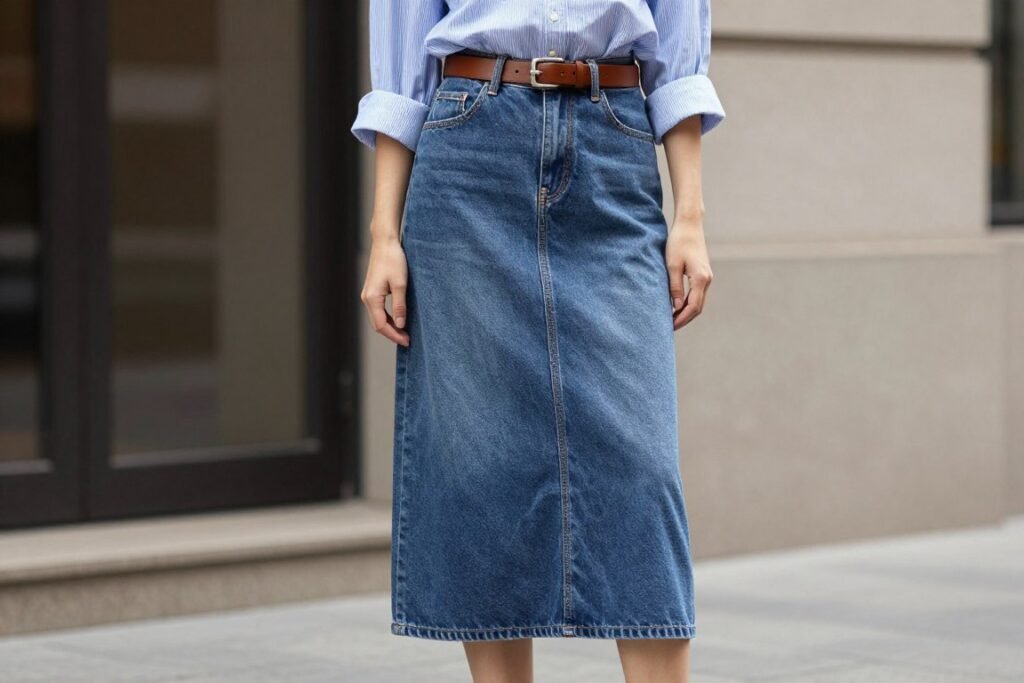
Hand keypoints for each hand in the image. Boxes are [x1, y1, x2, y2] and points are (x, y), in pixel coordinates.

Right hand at [360, 232, 409, 346]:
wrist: (385, 242)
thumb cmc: (393, 260)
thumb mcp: (401, 284)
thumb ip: (400, 306)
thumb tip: (401, 324)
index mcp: (372, 298)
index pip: (381, 325)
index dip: (394, 335)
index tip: (407, 341)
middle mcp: (366, 298)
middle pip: (377, 324)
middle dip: (392, 334)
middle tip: (408, 340)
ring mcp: (368, 294)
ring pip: (377, 318)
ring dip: (390, 326)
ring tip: (405, 332)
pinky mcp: (372, 291)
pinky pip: (378, 310)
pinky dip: (388, 318)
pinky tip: (399, 320)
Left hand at [666, 216, 712, 329]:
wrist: (689, 225)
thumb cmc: (678, 242)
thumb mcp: (672, 265)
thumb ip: (674, 287)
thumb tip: (675, 307)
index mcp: (700, 279)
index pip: (693, 307)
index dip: (681, 319)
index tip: (670, 327)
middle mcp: (707, 280)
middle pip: (698, 307)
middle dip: (684, 319)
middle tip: (669, 328)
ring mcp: (707, 277)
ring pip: (698, 301)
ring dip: (686, 312)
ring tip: (671, 319)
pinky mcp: (703, 273)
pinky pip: (697, 294)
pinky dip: (688, 303)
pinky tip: (677, 306)